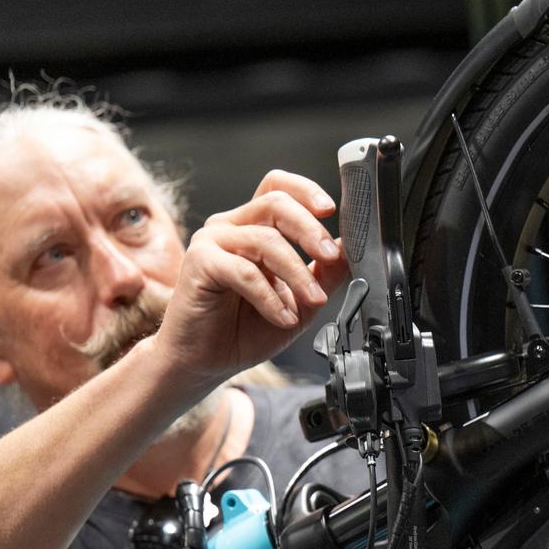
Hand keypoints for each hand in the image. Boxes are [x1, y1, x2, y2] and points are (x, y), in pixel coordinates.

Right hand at [150, 170, 349, 387]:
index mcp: (255, 226)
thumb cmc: (245, 329)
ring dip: (297, 272)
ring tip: (313, 300)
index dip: (306, 191)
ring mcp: (212, 242)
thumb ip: (324, 274)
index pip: (278, 187)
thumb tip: (349, 250)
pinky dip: (270, 296)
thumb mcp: (301, 301)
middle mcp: (232, 226)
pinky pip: (244, 271)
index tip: (331, 210)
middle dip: (310, 229)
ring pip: (265, 239)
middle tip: (329, 256)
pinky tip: (283, 317)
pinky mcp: (199, 263)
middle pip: (276, 203)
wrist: (206, 361)